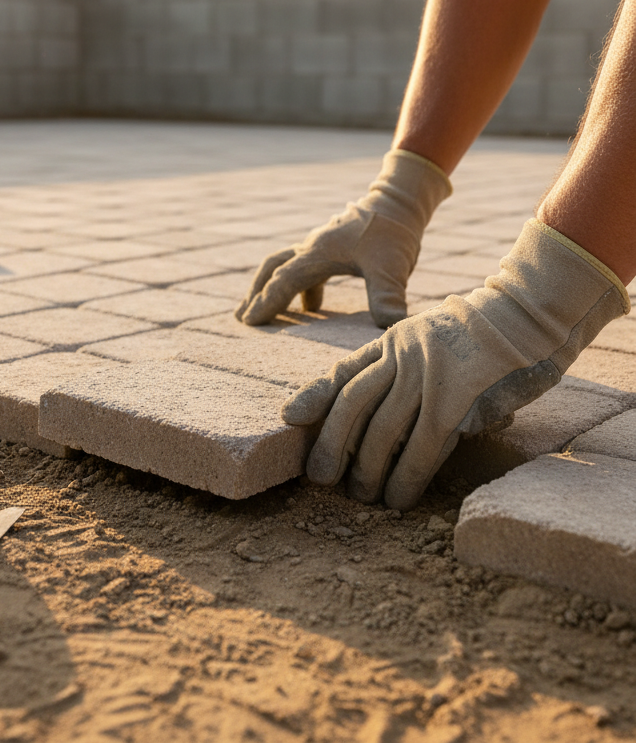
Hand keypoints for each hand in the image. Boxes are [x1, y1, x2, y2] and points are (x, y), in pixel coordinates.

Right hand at [235, 150, 451, 328]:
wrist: (399, 203)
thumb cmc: (393, 234)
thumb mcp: (392, 268)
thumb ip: (386, 297)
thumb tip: (390, 327)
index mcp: (318, 253)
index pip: (284, 280)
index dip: (266, 302)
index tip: (250, 322)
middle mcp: (312, 248)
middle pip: (272, 269)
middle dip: (256, 293)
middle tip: (242, 316)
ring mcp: (320, 245)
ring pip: (284, 265)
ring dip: (271, 287)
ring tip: (263, 310)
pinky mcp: (330, 246)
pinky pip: (303, 266)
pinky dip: (297, 286)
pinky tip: (310, 306)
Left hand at [282, 220, 629, 509]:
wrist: (524, 315)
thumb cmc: (482, 335)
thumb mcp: (431, 340)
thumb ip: (408, 371)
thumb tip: (392, 418)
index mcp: (392, 341)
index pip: (344, 370)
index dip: (315, 396)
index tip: (289, 417)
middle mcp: (401, 357)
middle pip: (352, 402)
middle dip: (331, 442)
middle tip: (319, 476)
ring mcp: (426, 377)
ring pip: (382, 430)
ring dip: (367, 468)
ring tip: (359, 495)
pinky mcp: (453, 400)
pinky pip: (421, 447)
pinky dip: (406, 476)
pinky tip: (397, 498)